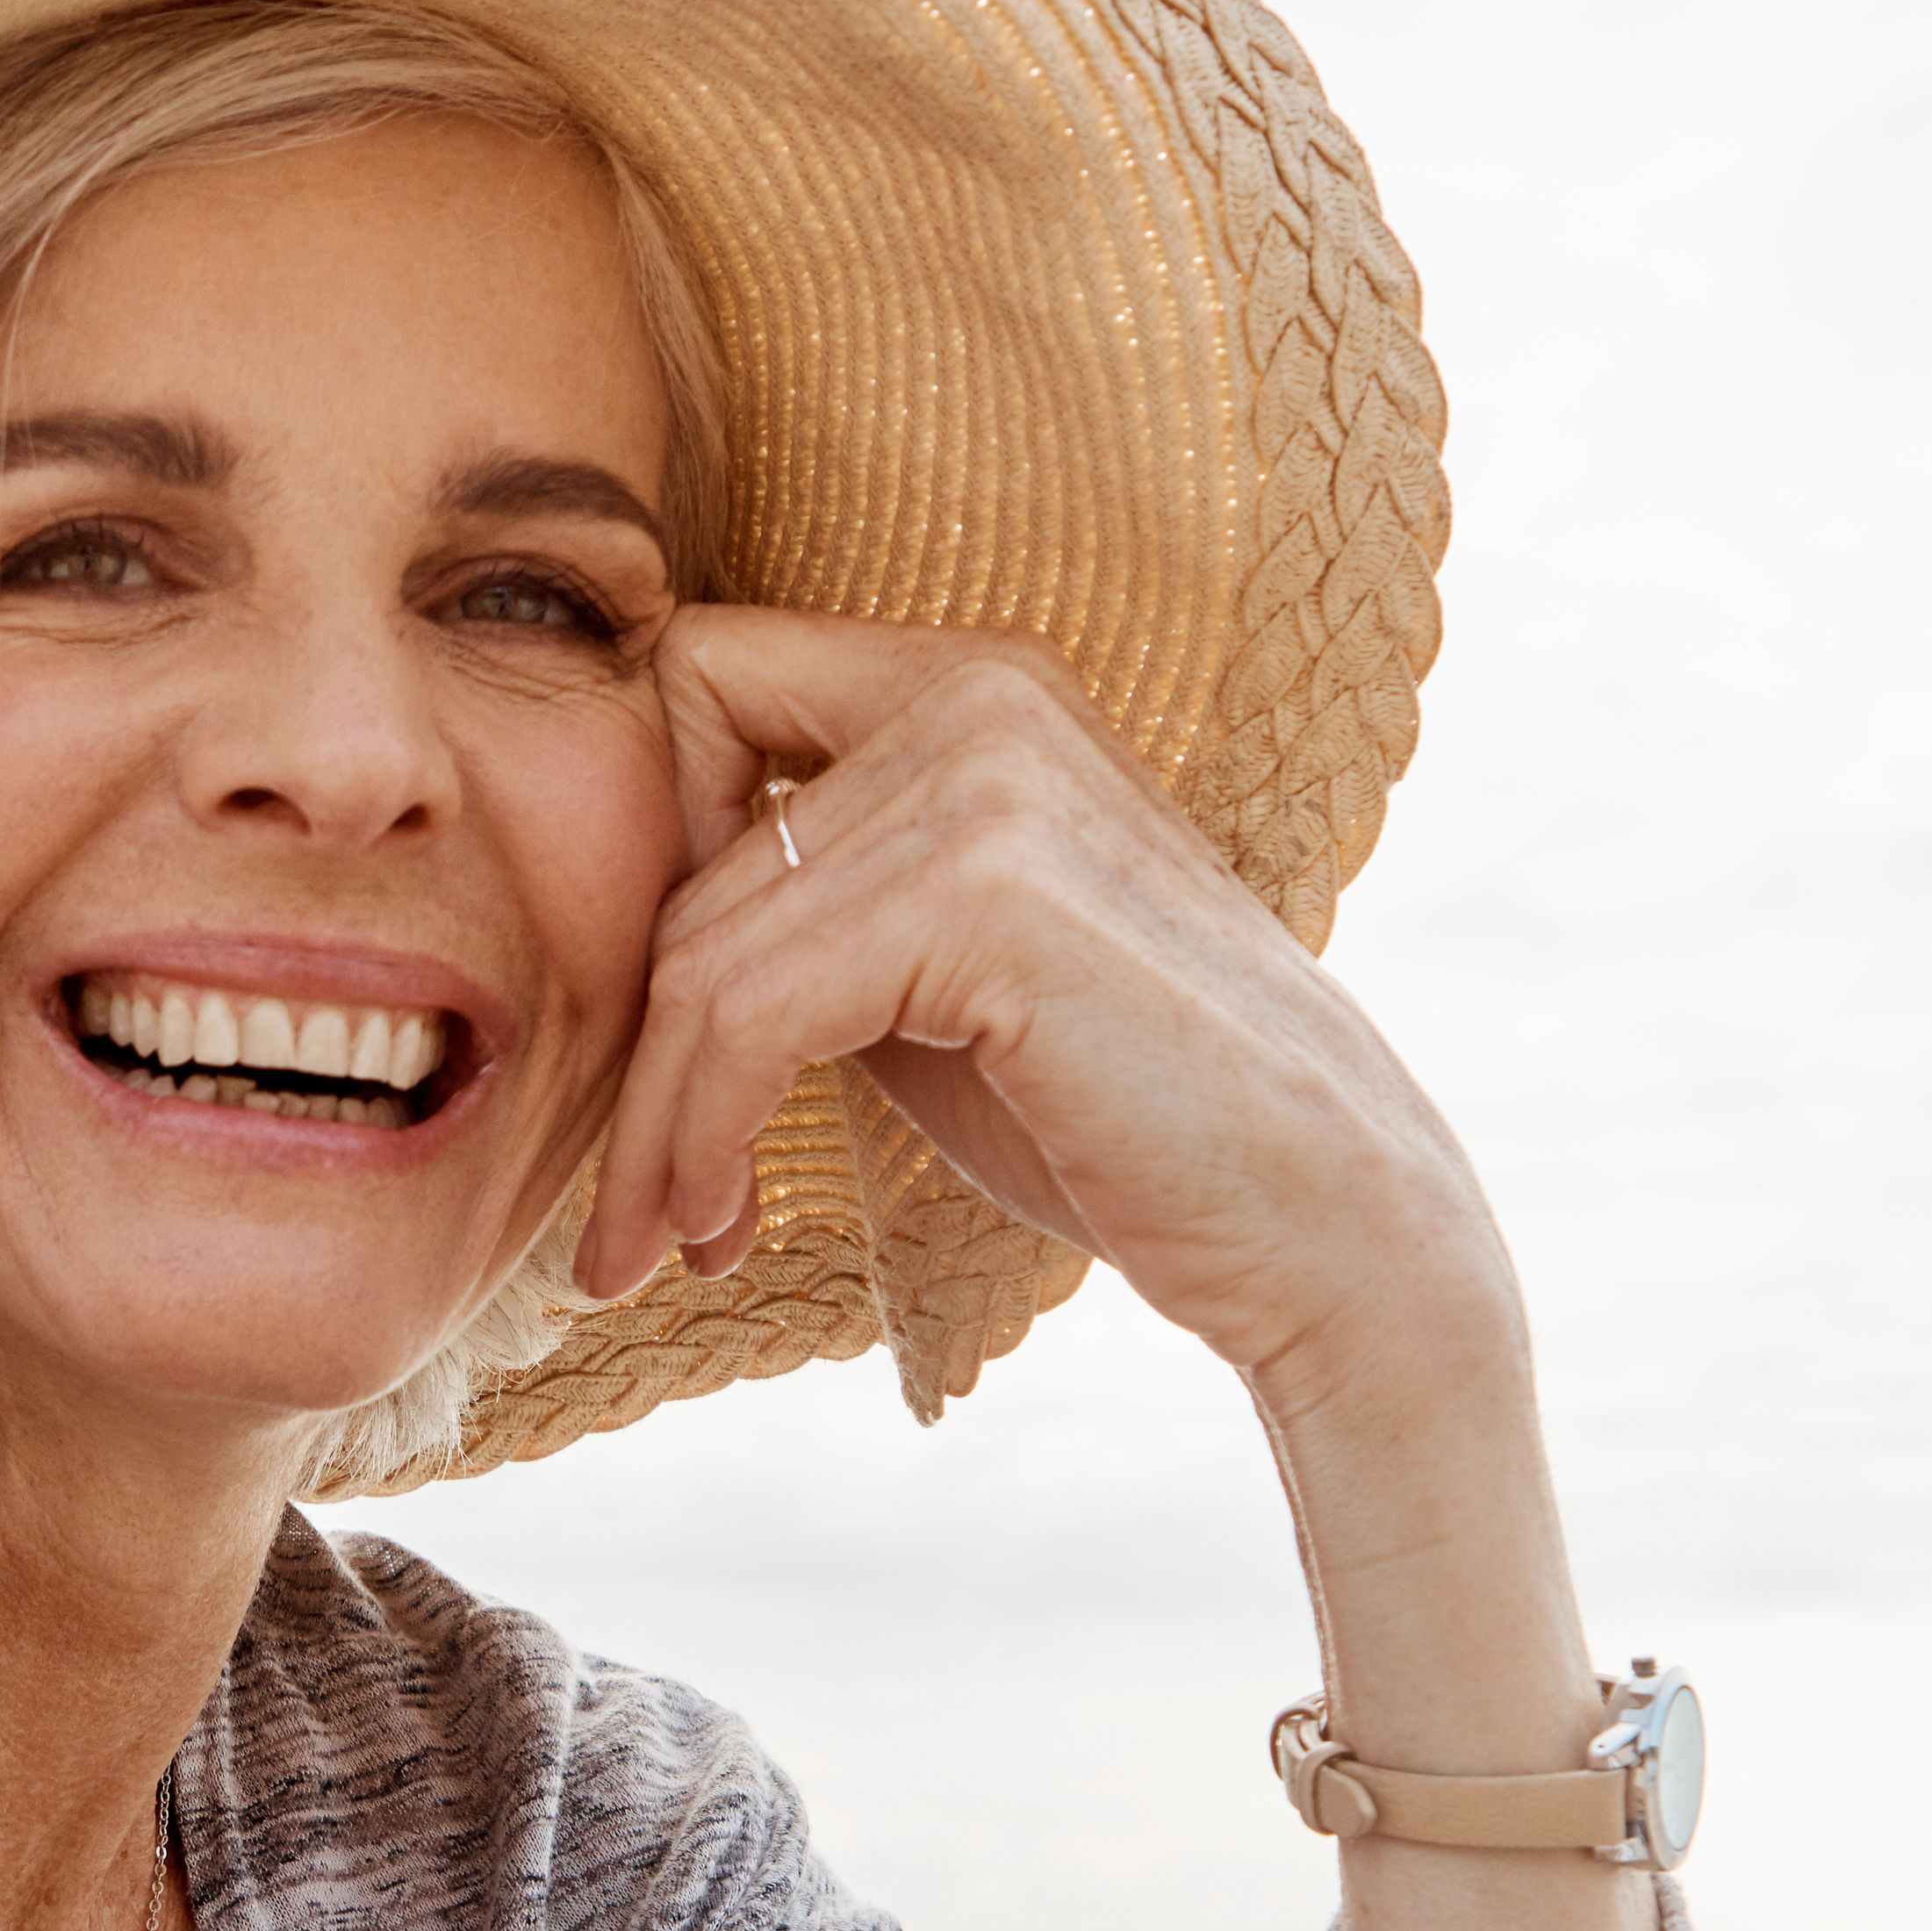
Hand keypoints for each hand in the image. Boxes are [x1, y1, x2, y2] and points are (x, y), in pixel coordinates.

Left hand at [582, 607, 1667, 1930]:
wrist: (1315, 1219)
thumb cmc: (1118, 1114)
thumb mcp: (927, 976)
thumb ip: (807, 909)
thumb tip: (616, 931)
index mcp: (966, 682)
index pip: (693, 690)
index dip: (640, 869)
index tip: (658, 1047)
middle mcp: (975, 693)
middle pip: (672, 848)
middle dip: (629, 1048)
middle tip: (629, 1213)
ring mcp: (985, 779)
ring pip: (695, 952)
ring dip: (652, 1128)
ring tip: (654, 1248)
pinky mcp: (984, 894)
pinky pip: (748, 1013)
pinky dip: (697, 1138)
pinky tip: (715, 1231)